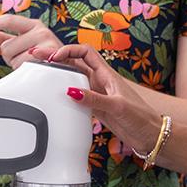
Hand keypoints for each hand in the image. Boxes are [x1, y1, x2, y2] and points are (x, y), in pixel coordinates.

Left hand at [0, 14, 61, 68]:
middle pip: (7, 46)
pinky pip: (24, 67)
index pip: (7, 20)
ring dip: (19, 66)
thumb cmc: (42, 56)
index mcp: (32, 25)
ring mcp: (46, 43)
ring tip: (32, 65)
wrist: (67, 69)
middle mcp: (41, 30)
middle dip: (11, 57)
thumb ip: (2, 38)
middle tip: (24, 59)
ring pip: (14, 59)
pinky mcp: (50, 57)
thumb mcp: (22, 43)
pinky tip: (37, 70)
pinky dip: (26, 71)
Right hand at [42, 43, 160, 155]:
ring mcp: (97, 93)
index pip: (85, 53)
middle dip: (56, 57)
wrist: (149, 135)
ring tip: (40, 70)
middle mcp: (101, 81)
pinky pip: (76, 95)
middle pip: (75, 63)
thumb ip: (94, 99)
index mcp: (107, 74)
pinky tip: (55, 94)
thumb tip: (71, 91)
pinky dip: (64, 92)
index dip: (69, 50)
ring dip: (58, 73)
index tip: (54, 57)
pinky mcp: (96, 107)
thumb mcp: (117, 106)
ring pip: (73, 78)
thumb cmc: (141, 117)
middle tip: (36, 56)